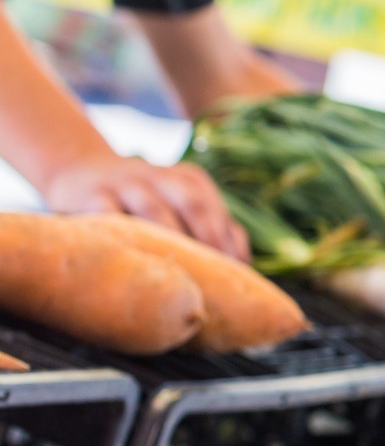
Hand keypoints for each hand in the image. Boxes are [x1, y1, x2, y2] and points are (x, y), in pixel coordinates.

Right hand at [40, 154, 247, 259]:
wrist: (80, 170)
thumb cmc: (144, 201)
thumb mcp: (180, 203)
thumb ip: (214, 226)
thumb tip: (243, 262)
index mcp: (188, 180)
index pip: (214, 209)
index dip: (227, 241)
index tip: (235, 273)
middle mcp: (160, 176)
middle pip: (192, 202)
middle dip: (209, 238)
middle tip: (216, 276)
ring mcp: (125, 183)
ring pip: (153, 209)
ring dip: (170, 241)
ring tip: (182, 274)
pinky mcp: (91, 195)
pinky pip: (109, 217)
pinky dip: (124, 238)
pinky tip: (136, 262)